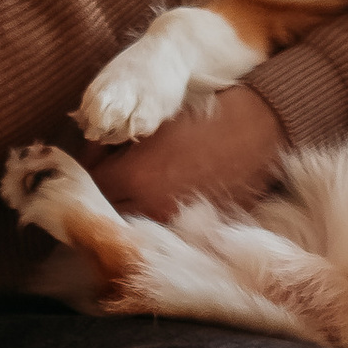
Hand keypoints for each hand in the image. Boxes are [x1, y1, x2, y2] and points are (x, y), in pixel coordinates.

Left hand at [86, 85, 283, 219]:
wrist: (259, 129)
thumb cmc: (205, 118)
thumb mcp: (153, 124)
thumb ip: (116, 145)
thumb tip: (97, 152)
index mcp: (134, 179)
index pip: (91, 186)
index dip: (88, 171)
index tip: (97, 159)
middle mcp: (150, 209)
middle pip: (109, 211)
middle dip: (106, 193)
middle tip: (113, 175)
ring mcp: (175, 222)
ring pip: (137, 223)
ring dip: (131, 208)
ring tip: (140, 187)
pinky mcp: (198, 228)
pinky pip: (167, 226)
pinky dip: (161, 215)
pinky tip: (168, 195)